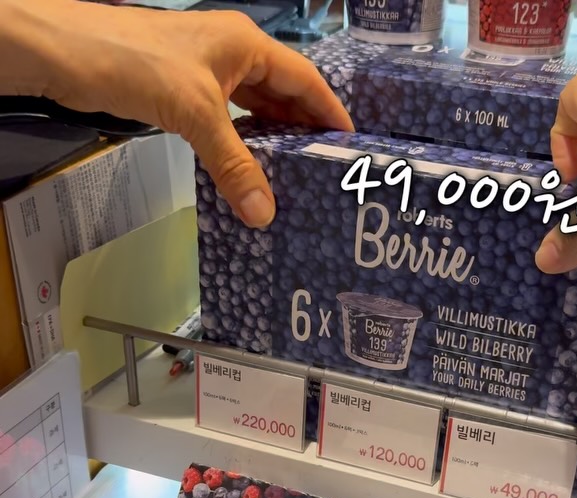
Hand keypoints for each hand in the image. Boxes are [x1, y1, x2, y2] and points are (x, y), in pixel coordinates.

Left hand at [5, 0, 352, 226]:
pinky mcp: (183, 92)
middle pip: (282, 94)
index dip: (330, 111)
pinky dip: (240, 144)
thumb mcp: (195, 113)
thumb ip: (233, 164)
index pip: (305, 79)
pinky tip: (247, 169)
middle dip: (303, 130)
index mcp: (246, 44)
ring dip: (271, 140)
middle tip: (326, 171)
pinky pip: (226, 120)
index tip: (351, 145)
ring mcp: (206, 73)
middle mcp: (231, 54)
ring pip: (253, 109)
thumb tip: (264, 214)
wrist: (65, 52)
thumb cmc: (133, 61)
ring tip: (294, 178)